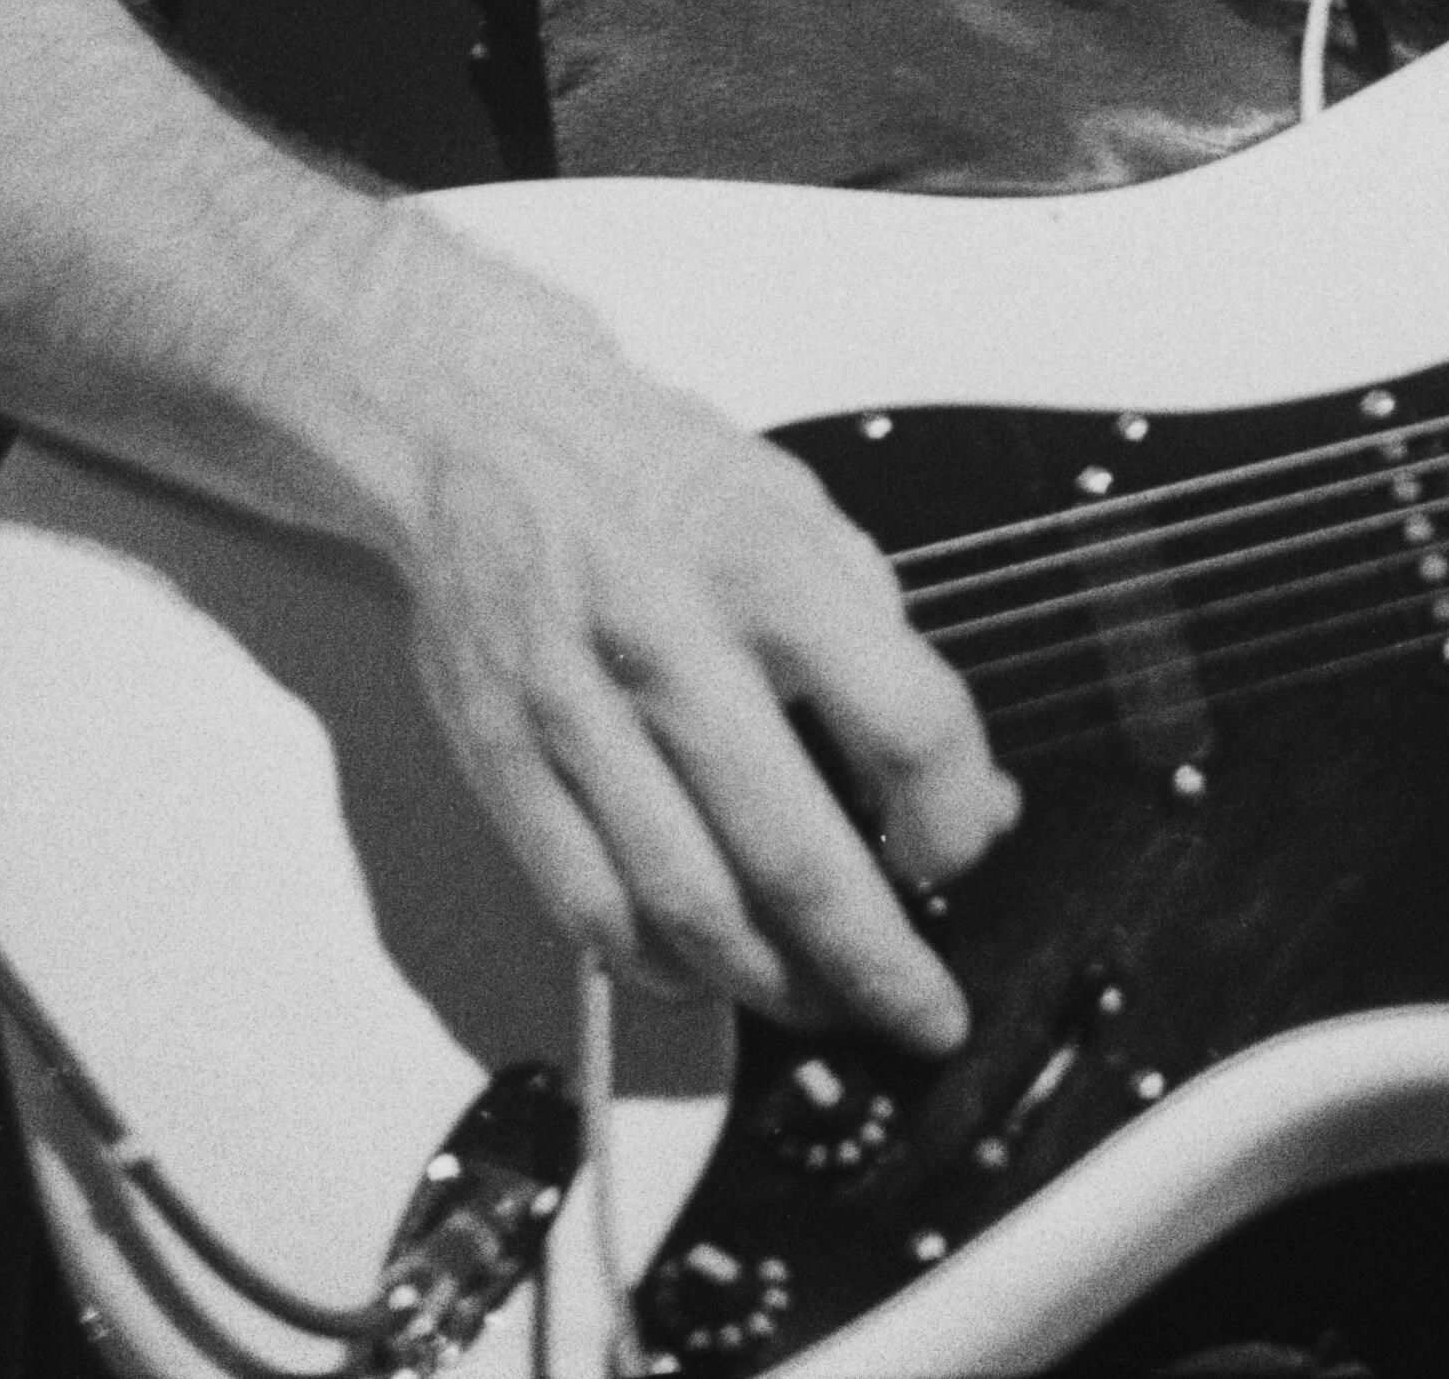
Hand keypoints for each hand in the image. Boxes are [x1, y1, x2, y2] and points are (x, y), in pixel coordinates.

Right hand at [371, 242, 1016, 1055]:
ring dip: (773, 985)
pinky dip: (656, 963)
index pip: (906, 725)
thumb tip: (967, 795)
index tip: (968, 853)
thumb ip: (886, 651)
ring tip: (828, 1009)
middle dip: (876, 962)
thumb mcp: (805, 518)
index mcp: (773, 573)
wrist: (480, 433)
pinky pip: (585, 903)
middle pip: (793, 852)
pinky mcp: (501, 760)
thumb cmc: (659, 478)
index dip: (956, 817)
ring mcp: (576, 715)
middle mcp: (673, 649)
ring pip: (686, 903)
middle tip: (923, 1015)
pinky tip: (707, 973)